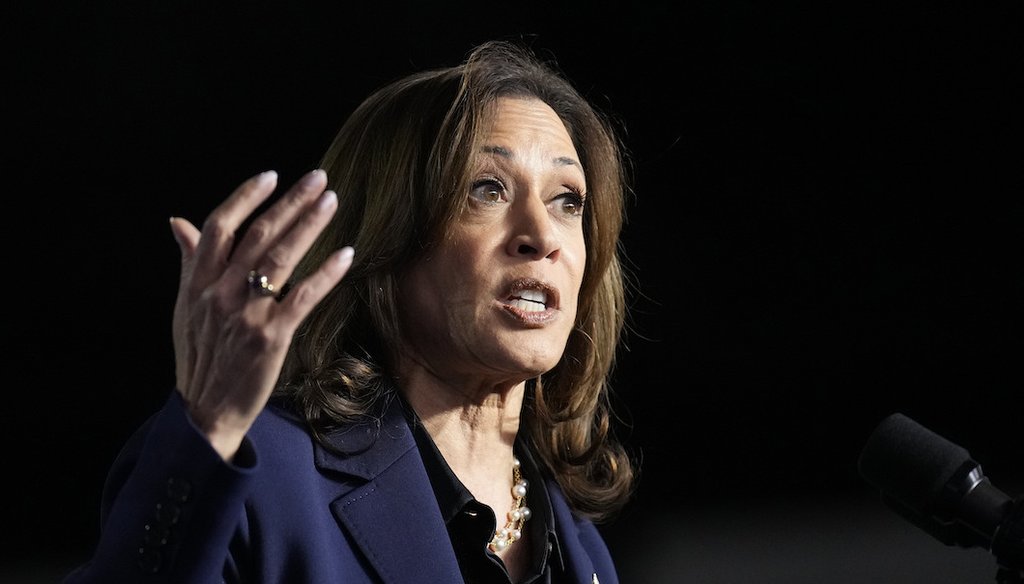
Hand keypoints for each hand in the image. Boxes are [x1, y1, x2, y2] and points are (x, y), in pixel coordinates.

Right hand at [168, 169, 353, 460]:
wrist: (205, 410)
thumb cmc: (199, 356)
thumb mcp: (184, 307)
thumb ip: (189, 262)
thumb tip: (178, 222)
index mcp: (197, 282)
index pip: (219, 226)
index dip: (245, 197)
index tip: (271, 175)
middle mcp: (219, 293)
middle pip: (258, 234)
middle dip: (290, 202)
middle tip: (318, 179)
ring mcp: (246, 314)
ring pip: (281, 258)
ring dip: (309, 225)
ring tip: (331, 201)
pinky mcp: (271, 336)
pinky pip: (303, 296)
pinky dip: (326, 273)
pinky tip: (345, 254)